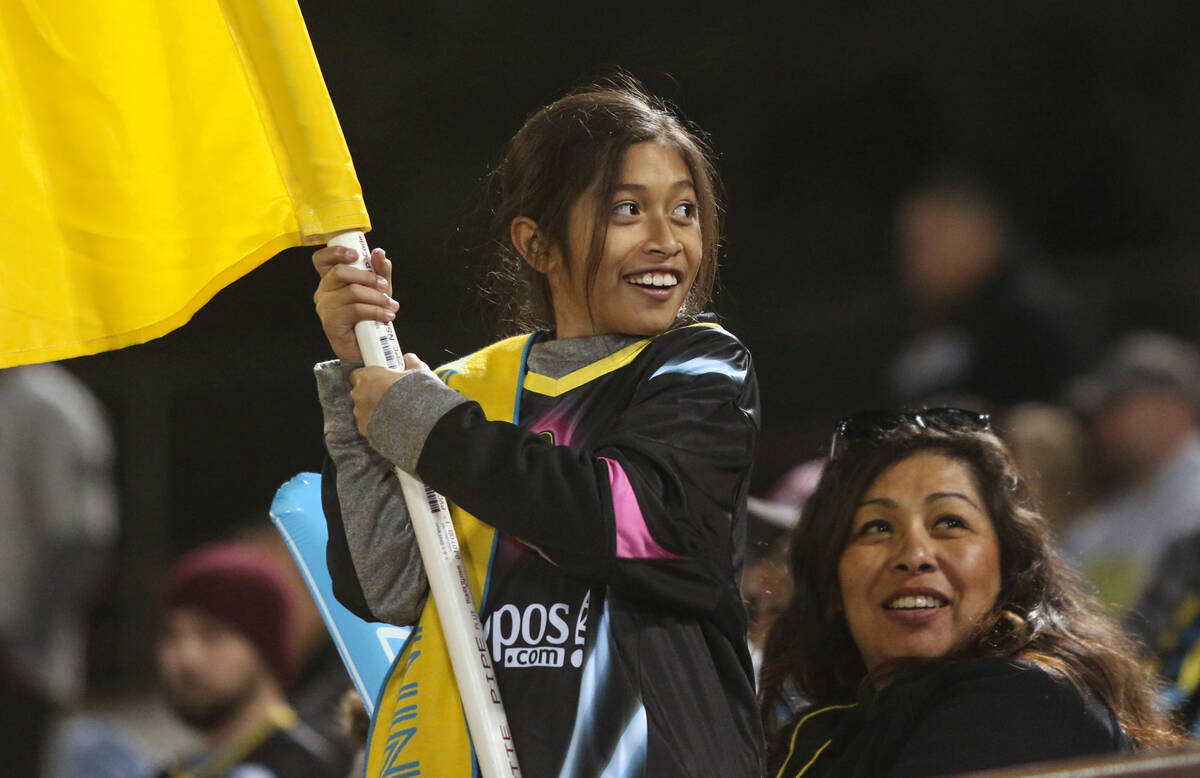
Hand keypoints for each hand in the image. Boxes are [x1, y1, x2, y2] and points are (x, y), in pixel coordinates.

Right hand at [313, 245, 398, 362]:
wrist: (368, 347)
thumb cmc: (370, 316)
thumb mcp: (378, 290)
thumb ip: (380, 272)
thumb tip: (379, 253)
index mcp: (331, 280)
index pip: (322, 260)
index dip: (335, 252)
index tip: (356, 254)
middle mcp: (323, 292)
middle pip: (340, 272)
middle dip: (367, 276)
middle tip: (384, 286)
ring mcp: (325, 307)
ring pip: (352, 292)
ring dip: (377, 298)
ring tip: (391, 306)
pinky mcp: (330, 323)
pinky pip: (355, 310)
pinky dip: (375, 311)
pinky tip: (387, 316)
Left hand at [349, 353, 428, 436]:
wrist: (419, 422)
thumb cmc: (416, 395)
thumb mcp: (419, 371)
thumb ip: (411, 362)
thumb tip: (409, 358)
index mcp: (368, 377)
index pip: (357, 374)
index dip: (368, 377)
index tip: (378, 379)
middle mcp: (360, 395)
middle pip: (360, 392)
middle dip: (371, 394)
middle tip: (388, 395)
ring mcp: (361, 414)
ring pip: (363, 410)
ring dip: (374, 410)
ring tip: (393, 412)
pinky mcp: (365, 430)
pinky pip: (368, 425)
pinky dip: (377, 425)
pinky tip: (392, 424)